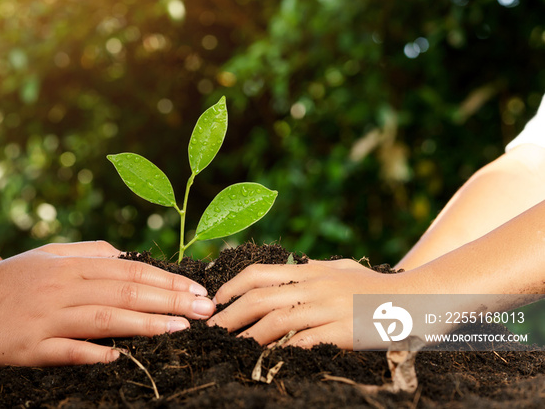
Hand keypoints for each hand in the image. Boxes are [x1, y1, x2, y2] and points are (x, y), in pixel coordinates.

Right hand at [0, 241, 214, 365]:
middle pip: (125, 292)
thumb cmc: (9, 280)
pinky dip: (92, 354)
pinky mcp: (29, 348)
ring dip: (144, 323)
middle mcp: (63, 288)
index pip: (129, 271)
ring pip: (103, 319)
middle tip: (205, 309)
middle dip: (169, 300)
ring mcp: (46, 318)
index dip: (166, 280)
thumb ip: (87, 253)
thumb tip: (123, 254)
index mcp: (71, 267)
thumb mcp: (48, 256)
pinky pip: (65, 351)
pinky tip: (119, 359)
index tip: (197, 290)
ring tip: (180, 329)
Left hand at [207, 259, 395, 348]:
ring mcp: (328, 308)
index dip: (231, 286)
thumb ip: (315, 271)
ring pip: (274, 321)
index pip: (259, 273)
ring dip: (246, 336)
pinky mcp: (343, 331)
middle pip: (258, 298)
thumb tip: (292, 269)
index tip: (215, 300)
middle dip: (229, 315)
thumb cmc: (379, 286)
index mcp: (311, 271)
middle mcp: (314, 286)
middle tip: (210, 330)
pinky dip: (280, 351)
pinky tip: (266, 359)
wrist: (420, 296)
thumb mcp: (342, 270)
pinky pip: (303, 341)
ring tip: (228, 348)